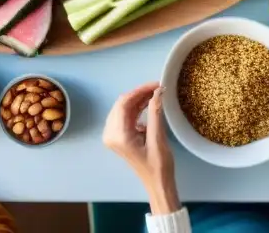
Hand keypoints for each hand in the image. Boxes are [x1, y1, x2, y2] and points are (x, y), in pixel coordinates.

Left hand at [103, 82, 178, 213]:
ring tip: (156, 94)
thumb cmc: (158, 165)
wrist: (157, 184)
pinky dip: (136, 109)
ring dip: (138, 100)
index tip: (157, 85)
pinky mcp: (118, 137)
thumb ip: (155, 113)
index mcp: (118, 135)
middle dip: (139, 94)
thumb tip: (158, 92)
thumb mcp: (158, 138)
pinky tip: (149, 106)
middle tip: (158, 88)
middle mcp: (110, 134)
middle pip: (122, 104)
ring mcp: (113, 136)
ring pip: (123, 109)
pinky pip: (125, 116)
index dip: (140, 91)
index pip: (124, 104)